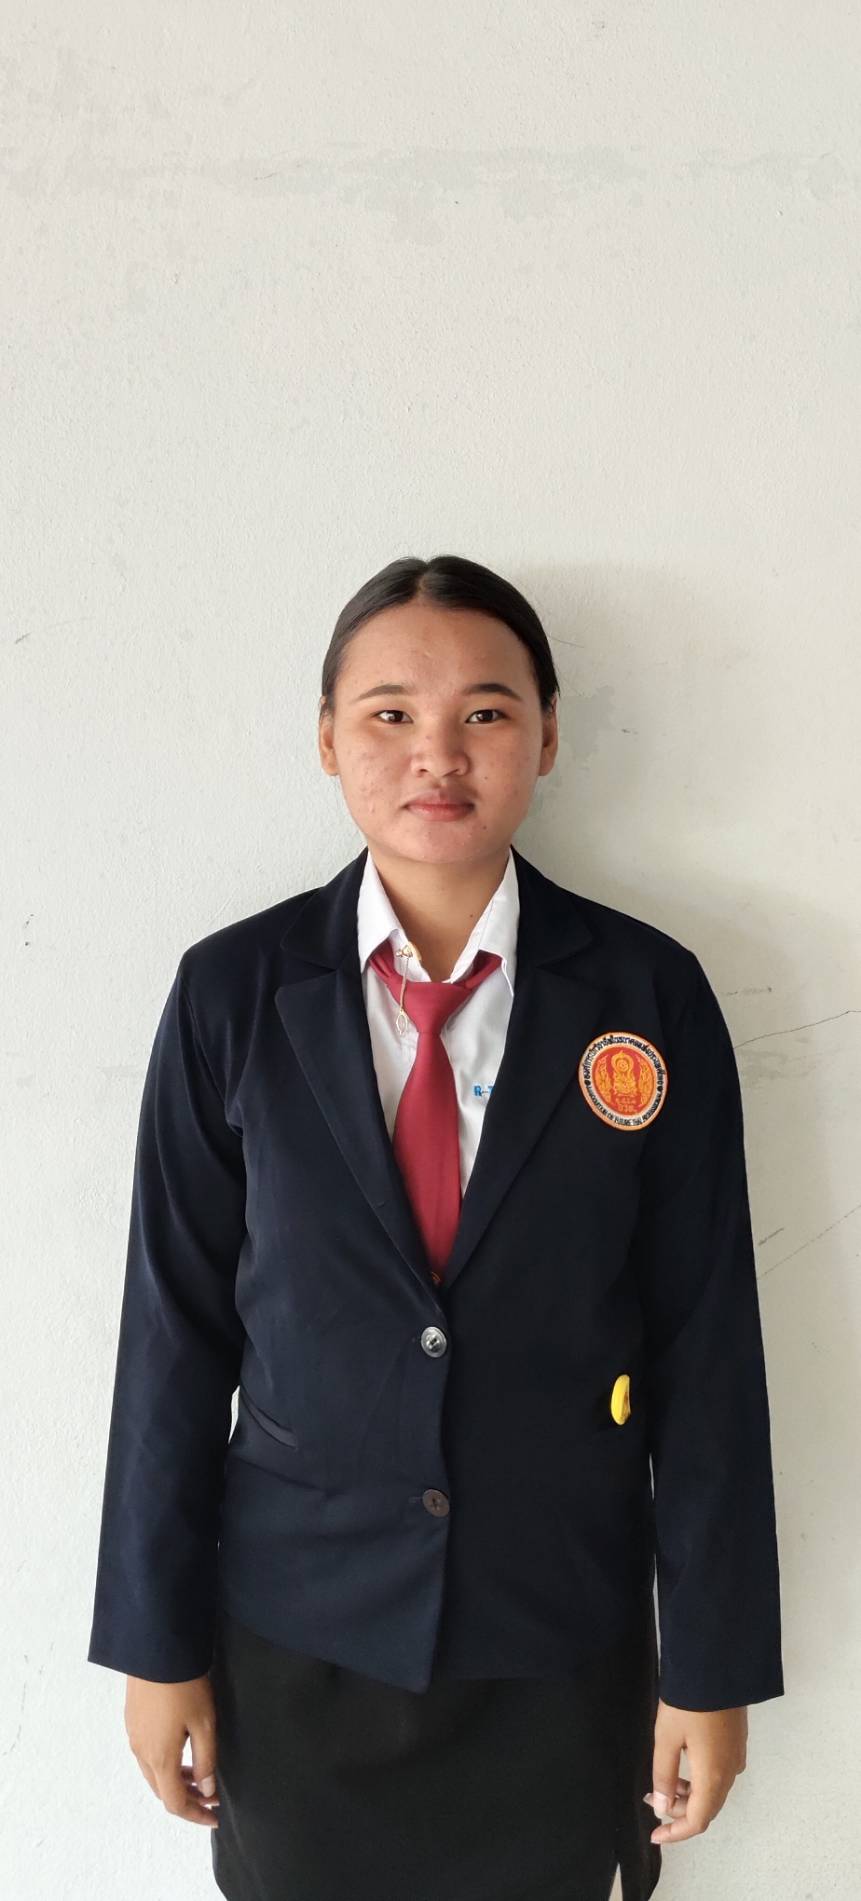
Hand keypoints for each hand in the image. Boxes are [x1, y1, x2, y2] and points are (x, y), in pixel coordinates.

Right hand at [124, 1672, 219, 1826]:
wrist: (156, 1649)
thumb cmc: (184, 1685)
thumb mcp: (204, 1723)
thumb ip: (206, 1760)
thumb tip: (207, 1789)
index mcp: (159, 1758)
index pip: (175, 1802)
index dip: (196, 1814)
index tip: (215, 1816)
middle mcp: (141, 1752)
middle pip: (162, 1791)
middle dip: (187, 1799)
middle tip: (211, 1797)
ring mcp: (134, 1736)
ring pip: (153, 1774)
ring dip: (176, 1782)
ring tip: (201, 1776)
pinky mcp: (132, 1721)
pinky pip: (147, 1756)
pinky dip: (166, 1765)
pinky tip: (182, 1753)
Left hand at [643, 1699, 747, 1844]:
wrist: (717, 1667)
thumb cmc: (688, 1704)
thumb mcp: (666, 1740)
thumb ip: (664, 1777)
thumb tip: (663, 1809)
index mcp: (713, 1778)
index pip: (697, 1821)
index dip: (676, 1833)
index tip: (655, 1835)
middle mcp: (730, 1773)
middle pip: (707, 1808)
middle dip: (679, 1811)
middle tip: (651, 1798)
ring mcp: (737, 1756)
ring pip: (714, 1791)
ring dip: (690, 1795)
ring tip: (664, 1782)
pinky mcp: (738, 1742)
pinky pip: (720, 1775)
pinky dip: (701, 1781)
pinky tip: (684, 1766)